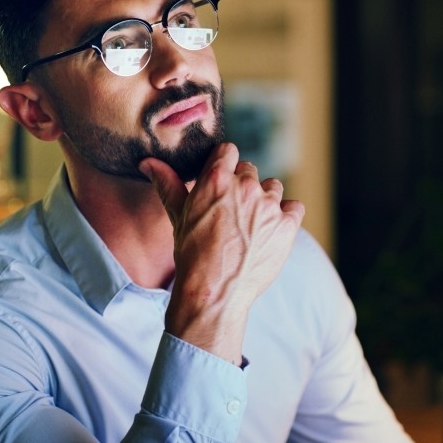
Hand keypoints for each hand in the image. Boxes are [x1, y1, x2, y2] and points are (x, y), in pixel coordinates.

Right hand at [139, 143, 304, 363]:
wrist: (214, 291)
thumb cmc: (191, 253)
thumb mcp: (177, 214)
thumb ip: (166, 182)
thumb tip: (148, 162)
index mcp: (217, 178)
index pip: (228, 151)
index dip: (223, 165)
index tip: (220, 180)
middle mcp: (246, 187)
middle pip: (249, 170)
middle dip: (241, 185)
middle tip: (231, 211)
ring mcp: (269, 205)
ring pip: (273, 187)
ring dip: (264, 199)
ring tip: (250, 223)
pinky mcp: (287, 225)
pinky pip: (294, 207)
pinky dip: (285, 215)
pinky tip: (271, 229)